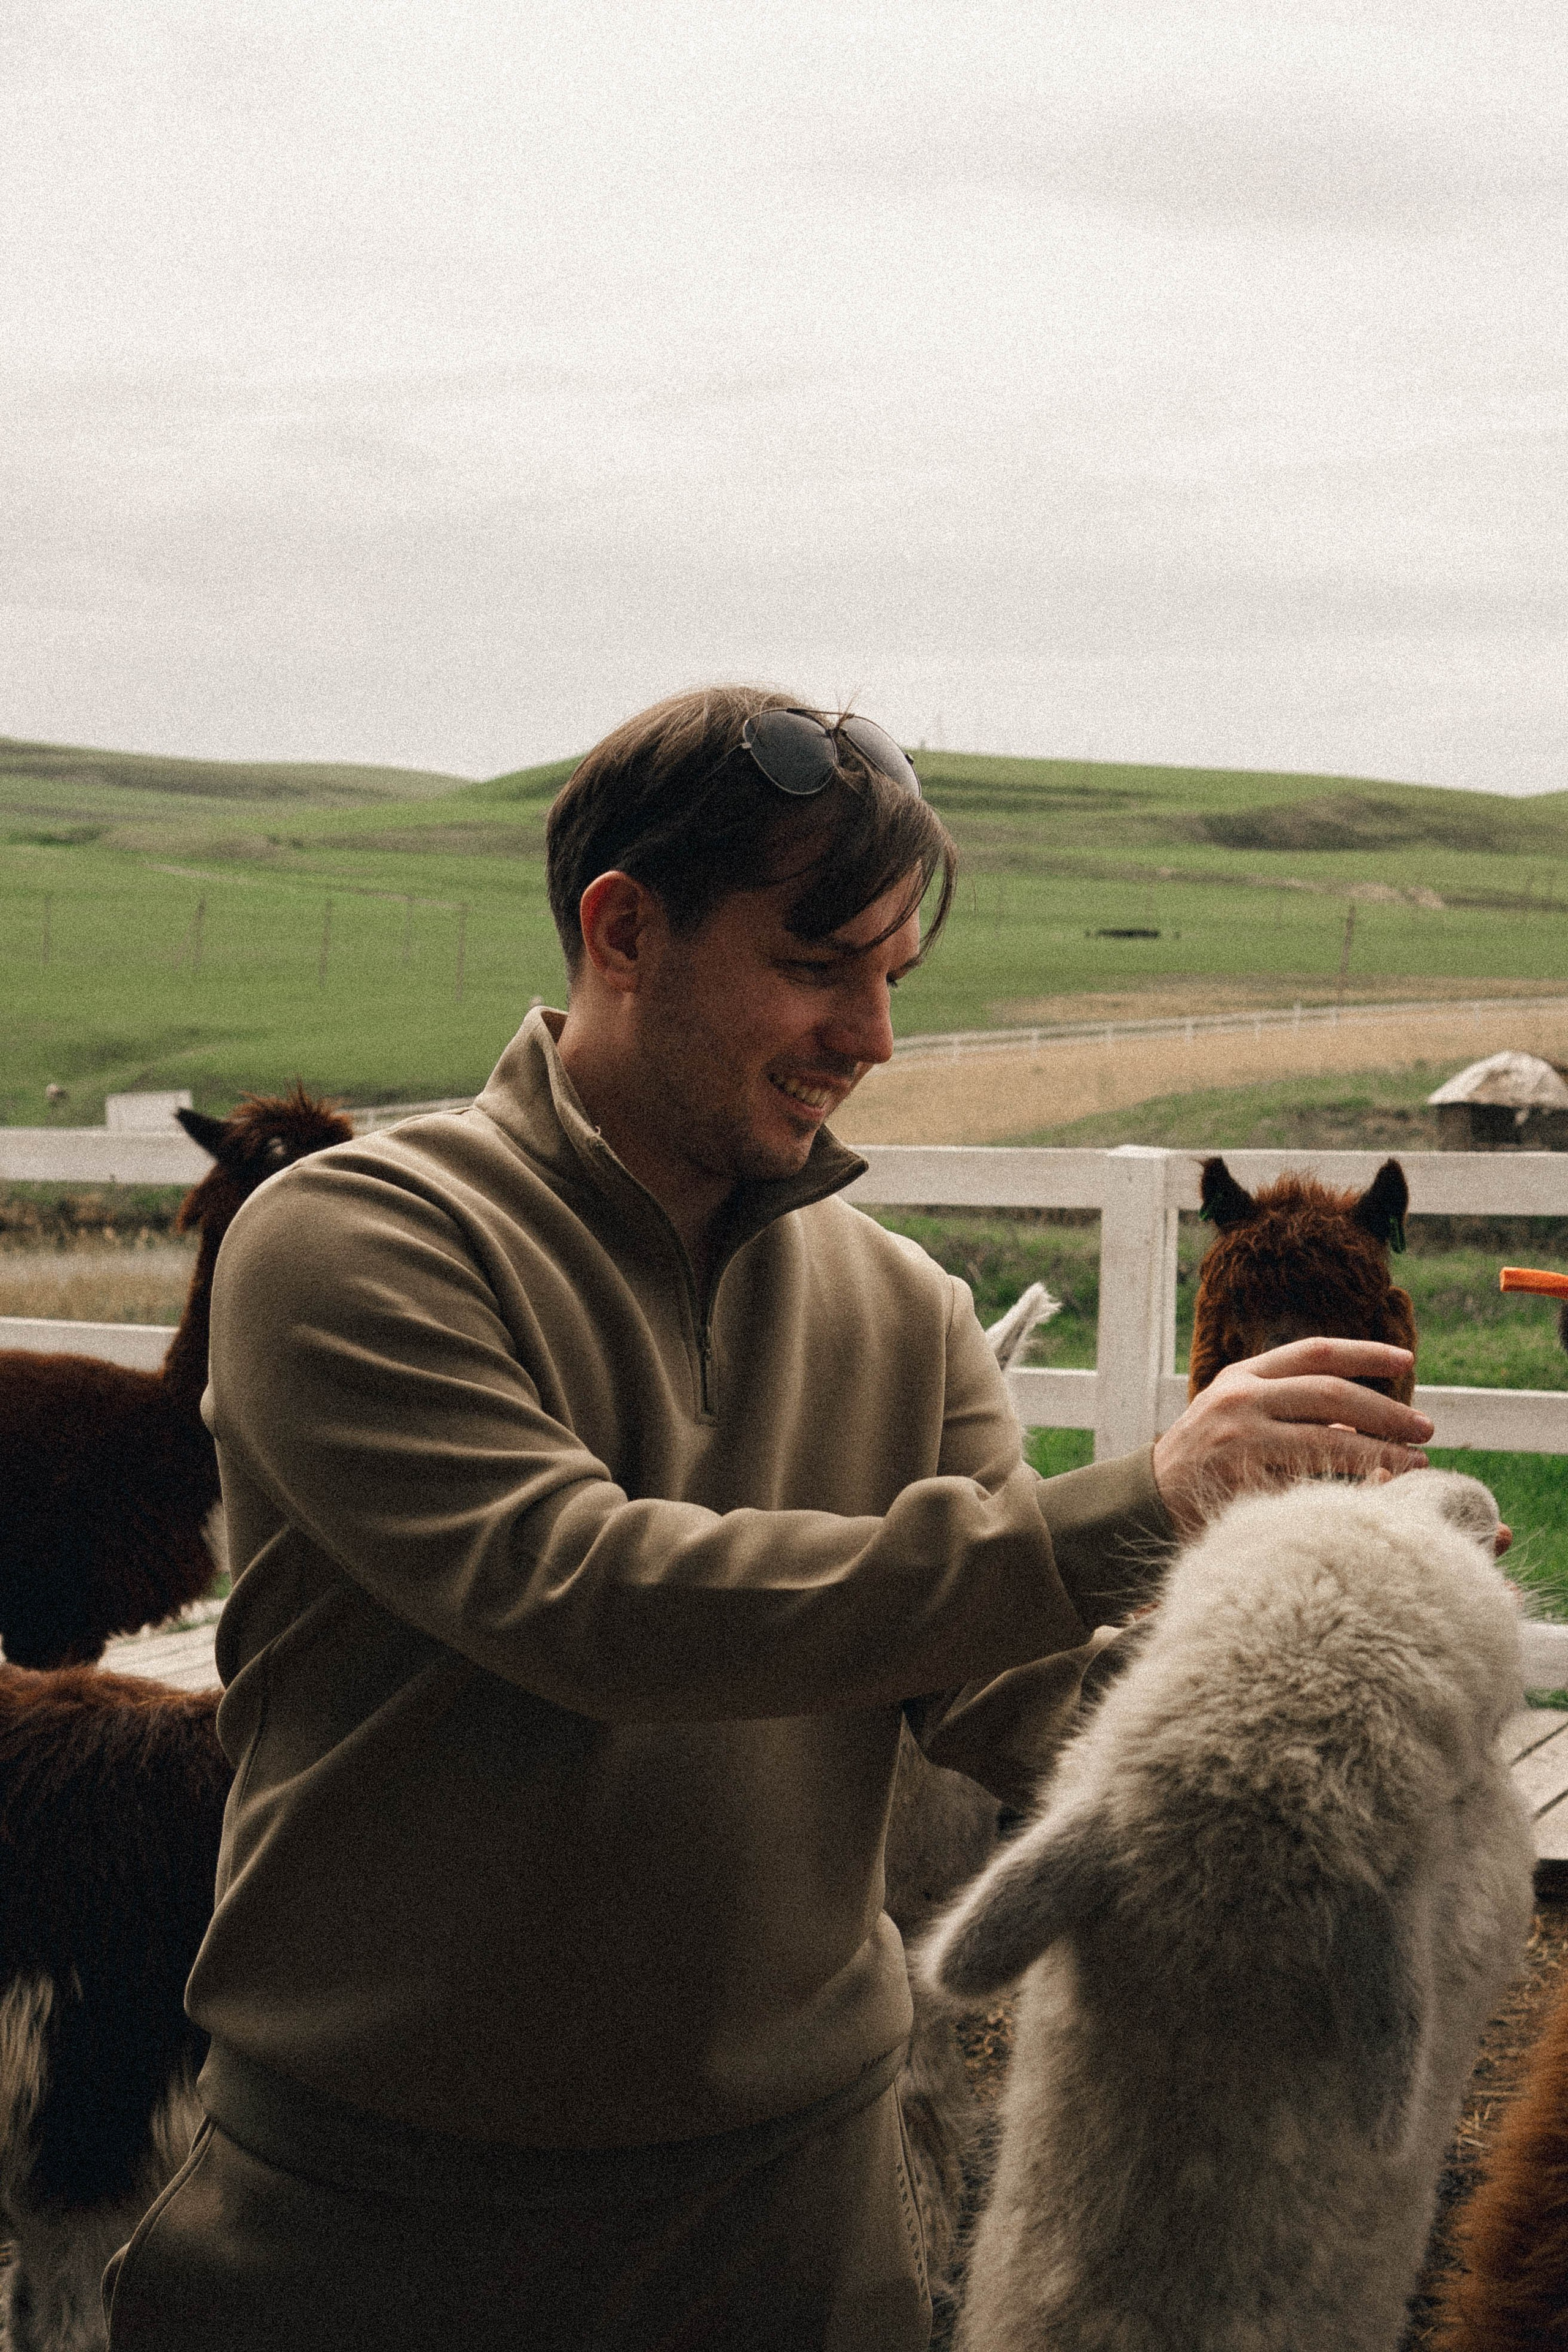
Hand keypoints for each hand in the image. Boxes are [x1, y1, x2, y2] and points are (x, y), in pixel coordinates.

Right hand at [1151, 1338, 1434, 1537]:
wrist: (1148, 1502)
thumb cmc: (1208, 1457)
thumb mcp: (1238, 1413)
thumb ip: (1290, 1404)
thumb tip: (1367, 1415)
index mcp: (1243, 1375)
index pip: (1316, 1353)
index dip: (1366, 1353)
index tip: (1408, 1362)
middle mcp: (1241, 1400)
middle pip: (1332, 1395)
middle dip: (1388, 1413)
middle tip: (1426, 1430)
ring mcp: (1241, 1443)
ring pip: (1329, 1441)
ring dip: (1381, 1454)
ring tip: (1416, 1466)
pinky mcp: (1244, 1485)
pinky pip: (1310, 1485)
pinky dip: (1348, 1491)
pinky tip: (1375, 1497)